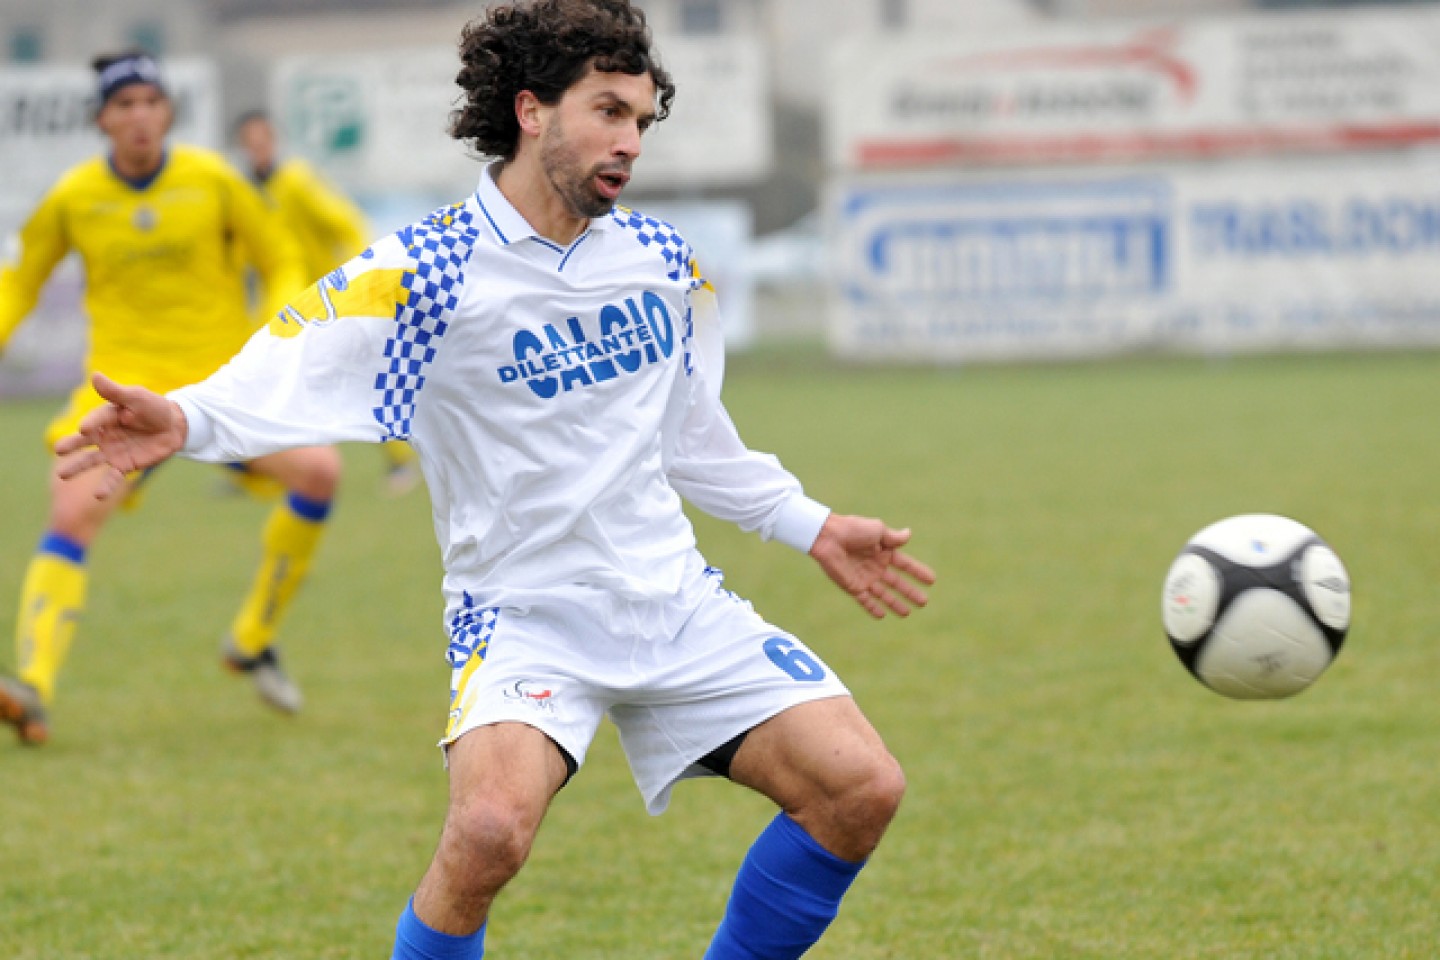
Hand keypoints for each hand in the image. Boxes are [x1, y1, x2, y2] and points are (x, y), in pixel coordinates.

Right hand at [53, 372, 187, 499]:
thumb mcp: (137, 397)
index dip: (91, 424)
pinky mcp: (124, 466)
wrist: (174, 427)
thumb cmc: (153, 408)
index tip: (85, 429)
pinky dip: (105, 486)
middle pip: (84, 441)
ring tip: (62, 474)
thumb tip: (95, 375)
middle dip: (71, 445)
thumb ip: (115, 392)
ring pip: (91, 460)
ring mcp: (112, 452)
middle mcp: (104, 435)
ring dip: (78, 467)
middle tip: (58, 449)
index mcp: (104, 417)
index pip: (95, 421)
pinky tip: (98, 496)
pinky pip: (113, 477)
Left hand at [809, 514, 934, 618]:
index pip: (905, 565)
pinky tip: (882, 615)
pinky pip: (865, 600)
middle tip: (924, 602)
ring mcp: (864, 577)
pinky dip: (872, 608)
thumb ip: (893, 538)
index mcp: (883, 552)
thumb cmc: (853, 529)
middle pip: (897, 583)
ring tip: (907, 613)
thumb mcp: (878, 530)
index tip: (932, 580)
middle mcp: (875, 566)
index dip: (918, 572)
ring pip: (883, 594)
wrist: (828, 536)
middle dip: (910, 592)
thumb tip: (909, 534)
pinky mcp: (852, 586)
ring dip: (895, 603)